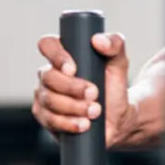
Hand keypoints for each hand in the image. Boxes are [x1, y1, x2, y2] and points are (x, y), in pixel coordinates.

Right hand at [33, 31, 133, 146]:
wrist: (117, 118)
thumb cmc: (114, 87)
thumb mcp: (119, 63)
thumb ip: (115, 44)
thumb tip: (98, 40)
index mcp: (62, 56)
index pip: (47, 44)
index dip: (56, 55)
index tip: (73, 69)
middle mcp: (49, 74)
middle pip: (48, 76)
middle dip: (72, 87)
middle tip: (94, 94)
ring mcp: (45, 97)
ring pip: (49, 100)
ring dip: (73, 107)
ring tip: (95, 112)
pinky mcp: (46, 118)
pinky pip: (49, 120)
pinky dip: (68, 123)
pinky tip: (83, 124)